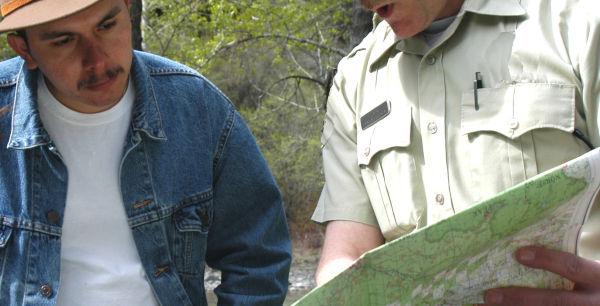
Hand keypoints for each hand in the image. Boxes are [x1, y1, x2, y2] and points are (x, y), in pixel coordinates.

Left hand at [483, 246, 599, 304]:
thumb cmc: (591, 284)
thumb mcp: (588, 273)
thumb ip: (563, 267)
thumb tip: (517, 255)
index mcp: (597, 278)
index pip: (571, 266)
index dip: (546, 260)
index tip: (518, 254)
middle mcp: (593, 302)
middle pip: (555, 302)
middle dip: (520, 299)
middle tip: (490, 296)